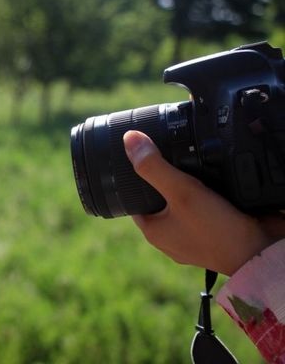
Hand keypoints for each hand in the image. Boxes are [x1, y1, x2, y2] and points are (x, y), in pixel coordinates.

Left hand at [123, 130, 284, 275]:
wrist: (262, 252)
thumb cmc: (216, 230)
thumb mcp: (180, 192)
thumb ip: (154, 167)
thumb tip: (129, 139)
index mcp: (154, 231)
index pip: (134, 199)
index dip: (135, 178)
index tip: (142, 157)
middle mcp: (172, 235)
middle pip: (160, 197)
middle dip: (165, 177)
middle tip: (169, 154)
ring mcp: (195, 234)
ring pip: (185, 200)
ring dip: (189, 184)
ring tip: (193, 162)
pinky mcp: (217, 228)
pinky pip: (207, 205)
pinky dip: (210, 192)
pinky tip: (215, 176)